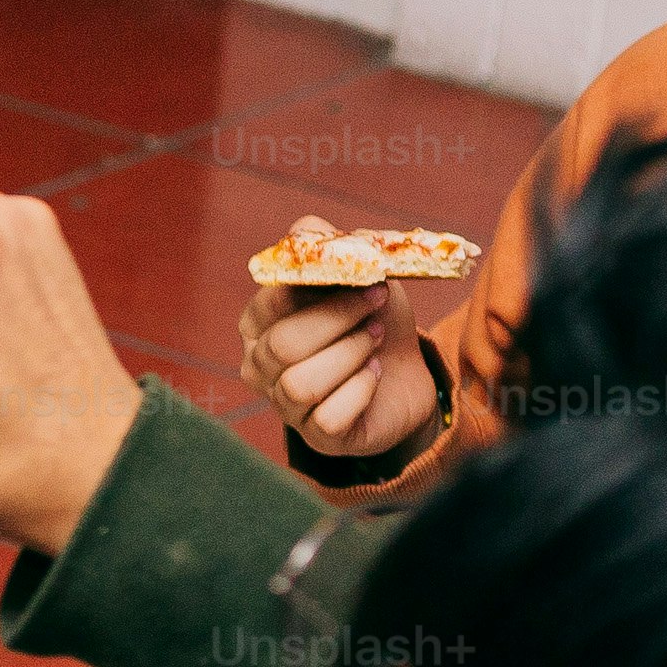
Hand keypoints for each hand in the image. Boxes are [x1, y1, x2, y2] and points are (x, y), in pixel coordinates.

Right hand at [240, 217, 437, 459]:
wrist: (406, 372)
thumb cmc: (371, 319)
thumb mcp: (357, 275)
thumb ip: (330, 246)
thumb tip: (308, 229)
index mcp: (259, 324)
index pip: (270, 303)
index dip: (320, 289)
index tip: (367, 279)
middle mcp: (260, 367)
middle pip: (283, 346)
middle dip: (339, 321)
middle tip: (376, 308)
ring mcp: (285, 406)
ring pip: (301, 385)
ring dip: (350, 356)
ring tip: (373, 342)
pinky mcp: (317, 437)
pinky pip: (329, 417)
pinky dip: (360, 392)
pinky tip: (374, 376)